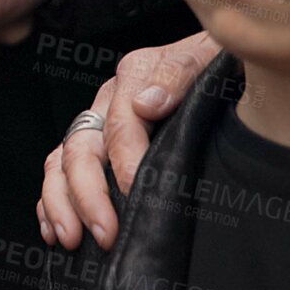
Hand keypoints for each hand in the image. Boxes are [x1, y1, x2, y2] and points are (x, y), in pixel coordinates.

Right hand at [38, 30, 218, 250]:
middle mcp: (108, 101)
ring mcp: (98, 124)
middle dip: (86, 195)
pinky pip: (59, 173)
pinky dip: (51, 201)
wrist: (239, 50)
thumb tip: (147, 104)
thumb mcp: (211, 53)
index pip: (120, 125)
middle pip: (80, 148)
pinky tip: (55, 229)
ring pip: (61, 162)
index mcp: (134, 77)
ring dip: (61, 203)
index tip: (135, 193)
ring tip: (70, 239)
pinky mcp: (97, 145)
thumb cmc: (226, 61)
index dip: (126, 163)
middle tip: (105, 234)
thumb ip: (178, 72)